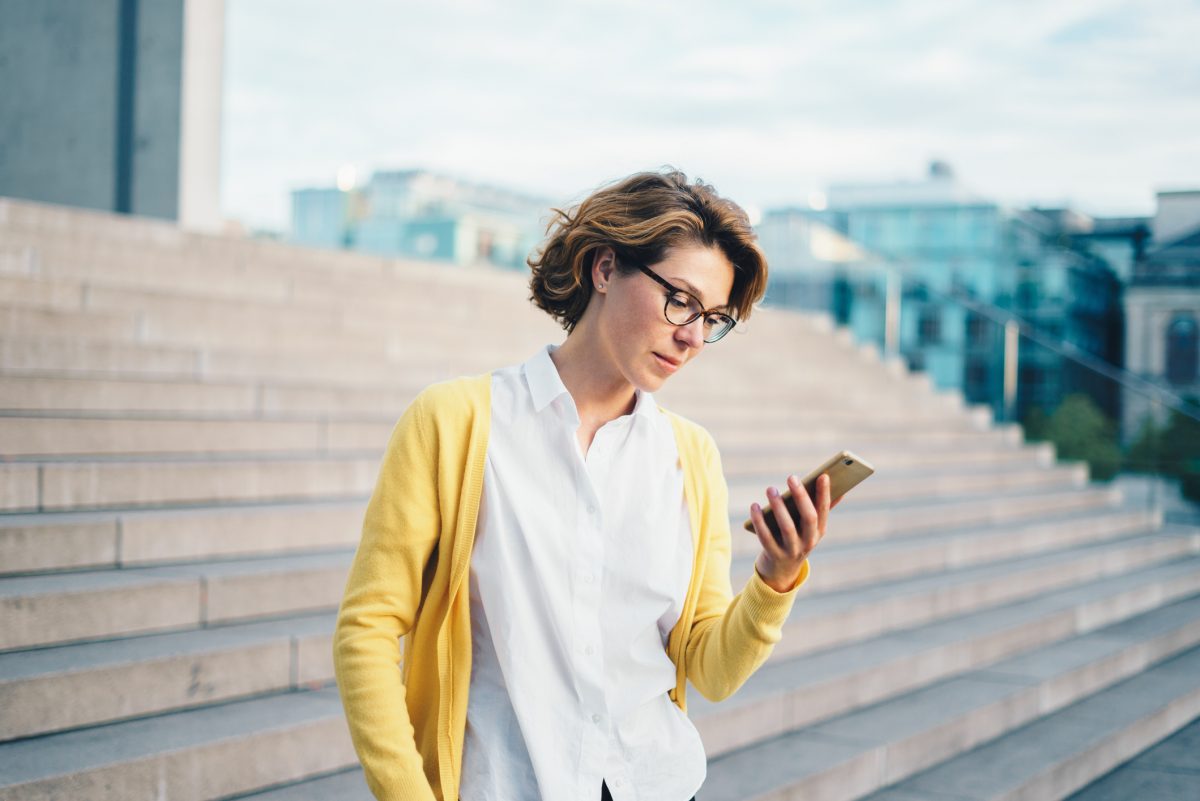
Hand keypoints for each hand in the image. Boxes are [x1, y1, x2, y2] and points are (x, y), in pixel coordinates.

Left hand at [748, 473, 838, 592]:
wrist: (782, 571)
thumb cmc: (795, 538)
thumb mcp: (808, 527)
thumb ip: (818, 507)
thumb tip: (829, 480)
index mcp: (819, 531)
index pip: (824, 510)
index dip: (825, 494)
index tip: (823, 475)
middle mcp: (809, 542)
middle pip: (808, 518)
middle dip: (801, 496)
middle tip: (791, 477)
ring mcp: (792, 550)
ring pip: (787, 527)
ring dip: (779, 507)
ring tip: (771, 489)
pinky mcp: (774, 555)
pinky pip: (766, 536)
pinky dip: (759, 520)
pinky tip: (754, 506)